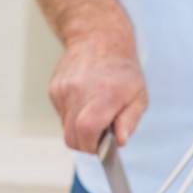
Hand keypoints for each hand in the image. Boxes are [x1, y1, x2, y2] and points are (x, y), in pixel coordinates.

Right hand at [48, 22, 146, 152]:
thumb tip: (121, 142)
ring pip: (65, 128)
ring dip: (79, 130)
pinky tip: (85, 103)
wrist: (98, 40)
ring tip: (95, 115)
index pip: (87, 130)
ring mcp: (63, 90)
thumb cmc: (123, 70)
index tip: (101, 152)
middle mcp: (79, 92)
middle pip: (72, 136)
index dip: (92, 147)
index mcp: (104, 94)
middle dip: (86, 145)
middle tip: (101, 139)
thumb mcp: (139, 96)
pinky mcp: (53, 90)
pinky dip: (72, 117)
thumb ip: (130, 121)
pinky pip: (61, 115)